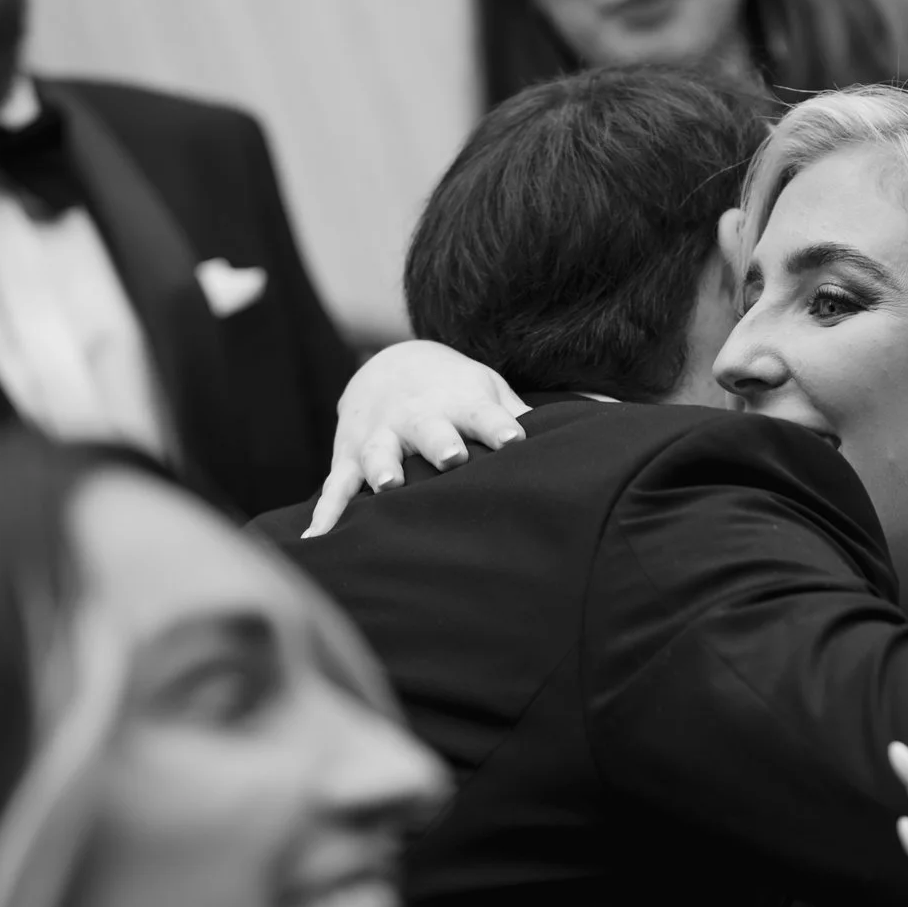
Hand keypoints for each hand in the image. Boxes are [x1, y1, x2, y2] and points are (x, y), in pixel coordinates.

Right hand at [305, 341, 529, 536]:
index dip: (499, 426)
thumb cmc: (456, 393)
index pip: (483, 414)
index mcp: (459, 403)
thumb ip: (521, 416)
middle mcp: (417, 418)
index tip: (515, 439)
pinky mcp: (349, 457)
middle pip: (428, 430)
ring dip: (382, 467)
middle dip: (439, 442)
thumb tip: (592, 427)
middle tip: (450, 456)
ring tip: (387, 485)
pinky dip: (325, 513)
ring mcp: (380, 438)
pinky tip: (315, 540)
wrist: (393, 365)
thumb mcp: (489, 392)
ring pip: (379, 453)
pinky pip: (335, 488)